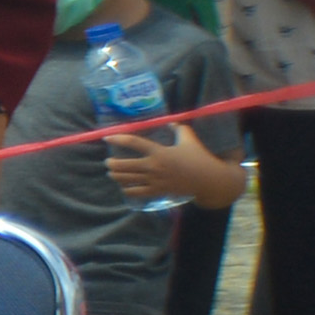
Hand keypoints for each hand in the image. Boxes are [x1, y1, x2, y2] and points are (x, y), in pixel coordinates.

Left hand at [105, 124, 240, 205]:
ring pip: (126, 179)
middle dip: (111, 164)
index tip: (106, 137)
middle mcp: (153, 166)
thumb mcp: (189, 139)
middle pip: (123, 165)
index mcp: (159, 151)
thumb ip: (179, 128)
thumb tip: (170, 122)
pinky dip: (126, 189)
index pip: (133, 143)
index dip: (118, 139)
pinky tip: (124, 187)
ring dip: (115, 176)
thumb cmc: (199, 157)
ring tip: (111, 173)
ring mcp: (154, 180)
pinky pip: (135, 192)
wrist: (208, 179)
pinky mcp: (157, 191)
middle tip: (108, 162)